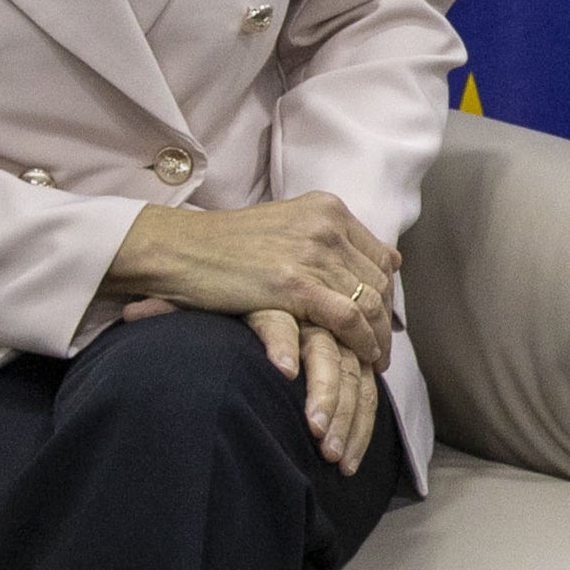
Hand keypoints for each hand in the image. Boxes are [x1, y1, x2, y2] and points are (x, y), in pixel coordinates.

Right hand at [105, 192, 399, 369]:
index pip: (380, 257)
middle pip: (379, 281)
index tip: (382, 321)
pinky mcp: (295, 284)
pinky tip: (361, 359)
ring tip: (375, 361)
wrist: (176, 248)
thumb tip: (392, 260)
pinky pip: (348, 318)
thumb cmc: (224, 245)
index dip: (385, 294)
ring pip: (369, 302)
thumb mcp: (288, 227)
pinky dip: (361, 342)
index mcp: (328, 208)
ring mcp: (312, 253)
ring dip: (377, 338)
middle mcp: (327, 225)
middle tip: (382, 350)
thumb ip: (332, 240)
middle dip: (384, 321)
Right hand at [248, 309, 378, 470]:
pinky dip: (284, 347)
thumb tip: (328, 441)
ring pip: (324, 356)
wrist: (231, 287)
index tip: (347, 467)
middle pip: (349, 379)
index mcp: (343, 347)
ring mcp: (303, 314)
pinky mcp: (270, 300)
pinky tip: (284, 372)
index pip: (363, 393)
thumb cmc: (268, 335)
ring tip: (314, 427)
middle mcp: (330, 330)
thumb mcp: (301, 363)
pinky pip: (281, 325)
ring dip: (322, 393)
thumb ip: (321, 392)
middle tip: (330, 456)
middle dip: (342, 420)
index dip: (359, 431)